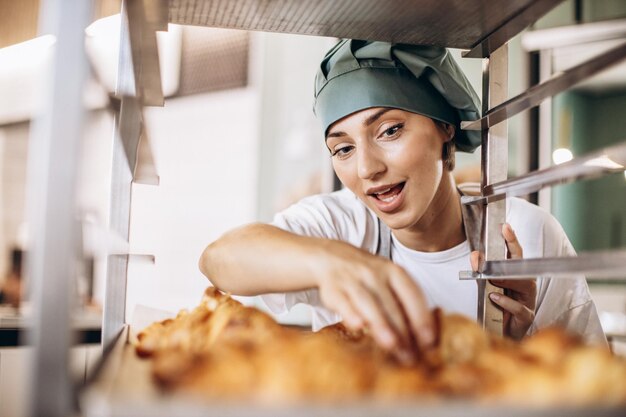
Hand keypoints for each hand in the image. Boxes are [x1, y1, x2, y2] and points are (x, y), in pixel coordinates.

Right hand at [314, 240, 433, 359]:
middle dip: (403, 332)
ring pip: (369, 303)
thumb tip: (424, 339)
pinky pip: (343, 302)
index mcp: (394, 272)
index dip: (421, 318)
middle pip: (391, 305)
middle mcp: (375, 274)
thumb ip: (404, 303)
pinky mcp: (333, 289)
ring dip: (381, 324)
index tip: (429, 340)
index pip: (412, 295)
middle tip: (410, 356)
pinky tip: (358, 326)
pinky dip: (350, 313)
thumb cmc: (367, 276)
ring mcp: (353, 281)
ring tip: (391, 345)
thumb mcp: (389, 280)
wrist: (331, 257)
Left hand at [470, 223, 535, 339]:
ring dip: (506, 280)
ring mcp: (528, 301)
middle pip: (522, 267)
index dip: (512, 240)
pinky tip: (494, 297)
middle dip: (510, 257)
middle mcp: (526, 286)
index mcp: (517, 276)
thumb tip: (475, 255)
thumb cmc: (496, 307)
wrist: (499, 333)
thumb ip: (481, 271)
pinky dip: (506, 302)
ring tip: (491, 278)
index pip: (516, 255)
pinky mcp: (526, 318)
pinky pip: (519, 308)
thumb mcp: (485, 285)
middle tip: (495, 252)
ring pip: (524, 285)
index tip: (505, 227)